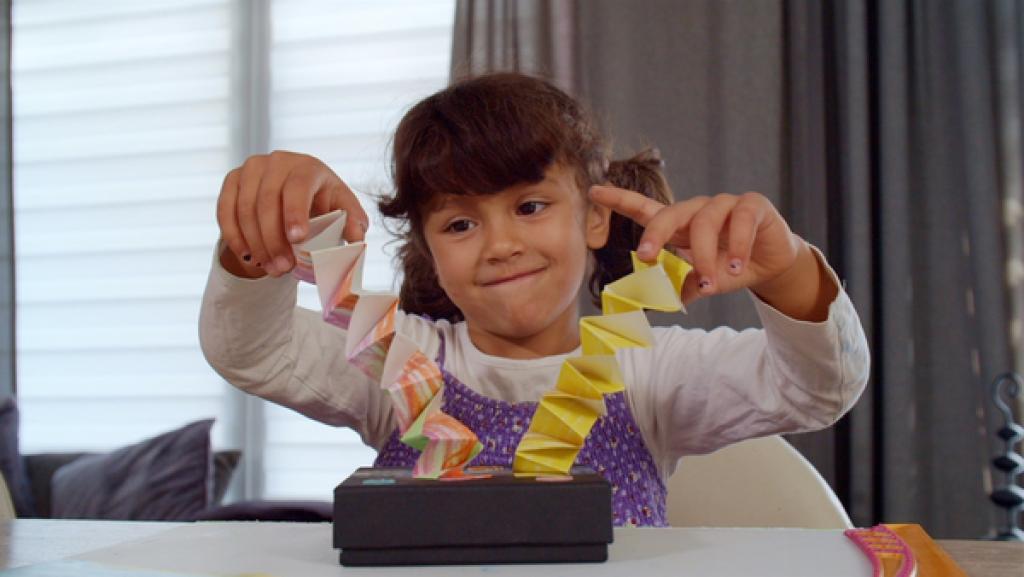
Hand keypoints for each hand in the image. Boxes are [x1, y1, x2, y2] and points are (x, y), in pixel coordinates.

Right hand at [217, 151, 368, 277]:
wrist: (295, 194)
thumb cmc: (323, 203)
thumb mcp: (344, 210)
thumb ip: (354, 225)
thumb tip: (357, 240)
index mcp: (308, 167)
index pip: (298, 186)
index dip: (295, 212)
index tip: (297, 238)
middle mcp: (277, 161)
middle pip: (267, 200)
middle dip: (274, 239)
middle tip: (283, 268)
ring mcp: (251, 168)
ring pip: (245, 208)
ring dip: (255, 243)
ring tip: (271, 268)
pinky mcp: (232, 180)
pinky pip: (225, 210)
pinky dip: (234, 235)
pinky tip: (247, 255)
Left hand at [589, 186, 834, 319]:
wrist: (771, 266)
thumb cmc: (728, 268)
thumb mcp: (701, 282)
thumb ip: (678, 286)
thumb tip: (650, 303)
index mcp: (680, 226)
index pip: (645, 209)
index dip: (619, 200)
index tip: (594, 190)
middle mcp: (698, 210)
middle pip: (670, 212)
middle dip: (655, 235)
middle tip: (645, 257)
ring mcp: (725, 204)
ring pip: (705, 222)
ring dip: (704, 256)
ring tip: (710, 283)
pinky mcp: (752, 205)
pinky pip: (740, 220)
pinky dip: (737, 246)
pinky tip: (737, 267)